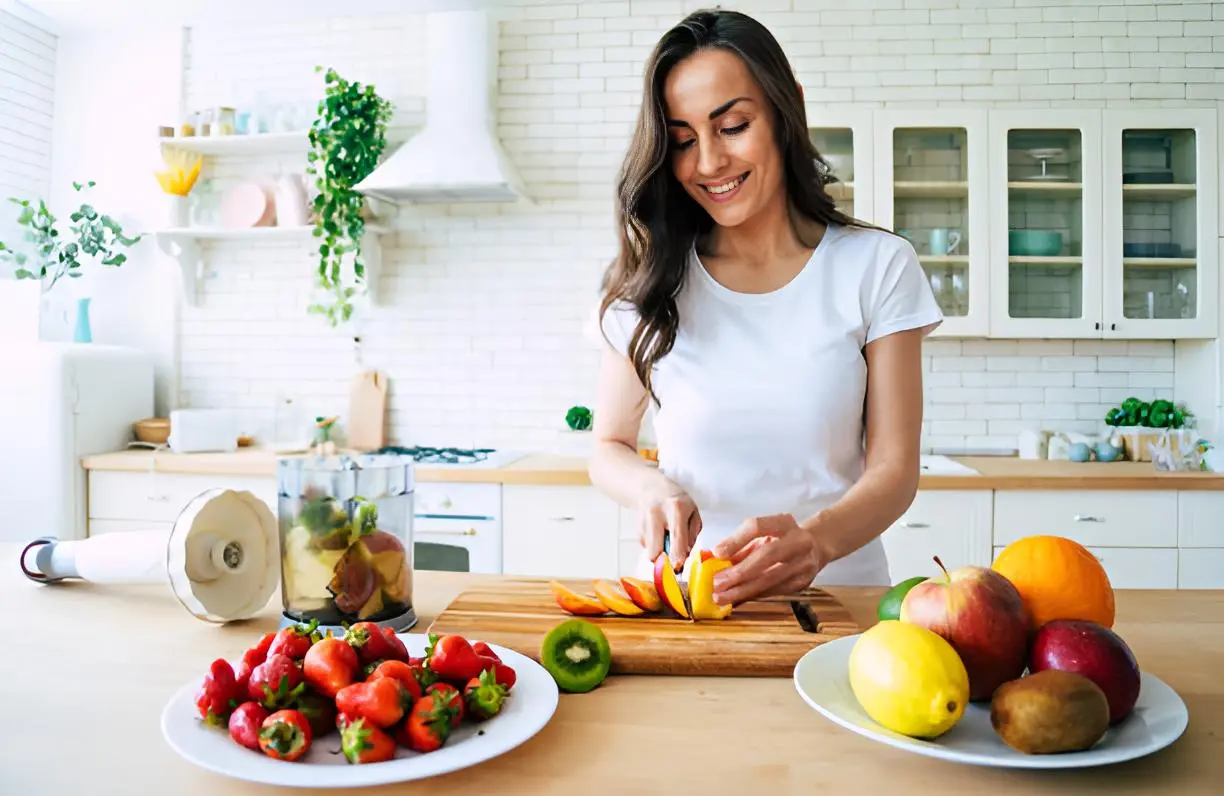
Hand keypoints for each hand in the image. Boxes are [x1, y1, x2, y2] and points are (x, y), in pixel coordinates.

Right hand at [638, 487, 701, 571]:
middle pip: (656, 550)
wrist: (652, 489)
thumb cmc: (677, 502)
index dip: (678, 557)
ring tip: (667, 540)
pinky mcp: (637, 529)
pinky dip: (654, 546)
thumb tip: (686, 554)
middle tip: (673, 559)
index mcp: (676, 509)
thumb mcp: (693, 512)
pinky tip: (658, 535)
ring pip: (650, 551)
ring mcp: (644, 522)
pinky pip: (646, 547)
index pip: (676, 538)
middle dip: (665, 561)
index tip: (679, 567)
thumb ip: (692, 534)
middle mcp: (656, 515)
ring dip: (660, 552)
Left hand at [710, 513, 828, 604]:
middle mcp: (798, 541)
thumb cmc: (781, 539)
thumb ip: (739, 543)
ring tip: (722, 596)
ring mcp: (804, 563)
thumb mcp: (763, 534)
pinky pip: (774, 591)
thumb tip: (711, 557)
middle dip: (740, 572)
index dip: (736, 540)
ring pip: (771, 579)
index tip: (717, 553)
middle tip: (718, 583)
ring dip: (743, 590)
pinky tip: (737, 599)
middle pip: (767, 555)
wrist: (816, 547)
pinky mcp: (803, 583)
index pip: (758, 526)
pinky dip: (754, 596)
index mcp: (784, 523)